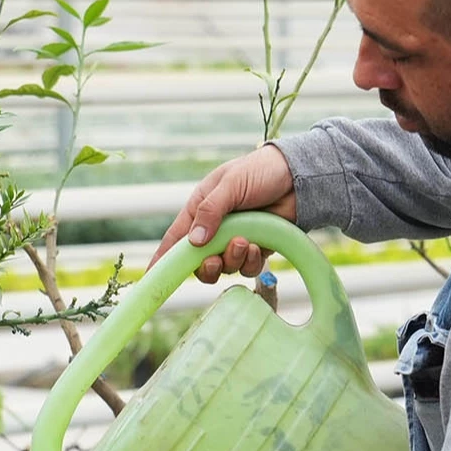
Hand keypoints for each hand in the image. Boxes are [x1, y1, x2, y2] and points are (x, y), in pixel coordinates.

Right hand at [149, 144, 296, 282]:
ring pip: (225, 267)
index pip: (175, 239)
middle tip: (216, 260)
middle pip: (199, 262)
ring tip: (245, 242)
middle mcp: (214, 228)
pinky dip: (251, 262)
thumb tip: (194, 242)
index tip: (153, 279)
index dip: (163, 260)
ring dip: (233, 260)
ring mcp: (235, 240)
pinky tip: (258, 246)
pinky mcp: (256, 249)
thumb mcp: (230, 184)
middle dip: (207, 266)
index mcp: (199, 210)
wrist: (298, 176)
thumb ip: (211, 211)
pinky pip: (247, 267)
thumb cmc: (260, 171)